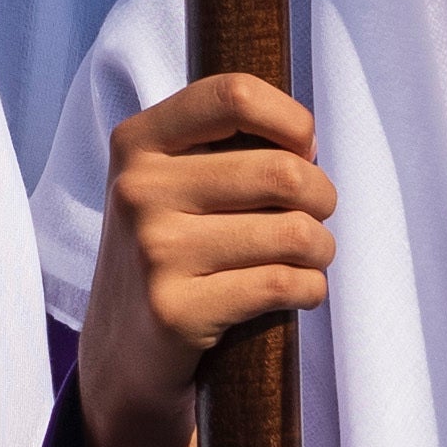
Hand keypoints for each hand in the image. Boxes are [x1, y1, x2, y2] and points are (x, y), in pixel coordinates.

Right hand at [68, 71, 334, 446]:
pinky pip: (284, 284)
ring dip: (320, 249)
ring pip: (293, 233)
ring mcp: (153, 252)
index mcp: (136, 143)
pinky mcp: (175, 310)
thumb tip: (308, 142)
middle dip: (322, 197)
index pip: (233, 93)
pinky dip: (310, 289)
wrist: (124, 352)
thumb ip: (226, 146)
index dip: (291, 118)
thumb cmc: (173, 251)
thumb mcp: (172, 182)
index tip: (304, 148)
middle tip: (316, 216)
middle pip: (283, 172)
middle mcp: (137, 191)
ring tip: (308, 258)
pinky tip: (299, 291)